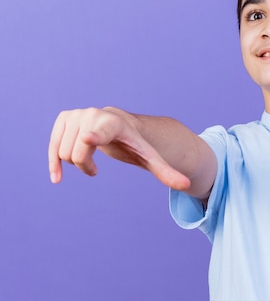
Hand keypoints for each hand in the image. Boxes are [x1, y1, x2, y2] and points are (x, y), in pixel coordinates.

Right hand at [48, 107, 190, 189]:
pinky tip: (57, 178)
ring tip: (89, 161)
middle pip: (77, 155)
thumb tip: (187, 185)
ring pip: (64, 153)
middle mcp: (93, 115)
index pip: (103, 132)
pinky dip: (53, 163)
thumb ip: (166, 171)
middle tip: (96, 169)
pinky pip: (52, 146)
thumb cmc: (135, 143)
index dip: (95, 135)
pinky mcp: (64, 118)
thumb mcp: (149, 157)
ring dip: (75, 164)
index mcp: (114, 125)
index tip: (90, 138)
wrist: (119, 124)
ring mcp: (76, 115)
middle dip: (85, 166)